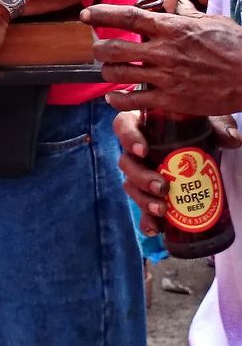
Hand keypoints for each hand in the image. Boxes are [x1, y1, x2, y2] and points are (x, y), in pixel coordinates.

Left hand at [81, 3, 241, 115]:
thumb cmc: (235, 46)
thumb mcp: (212, 21)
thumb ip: (189, 13)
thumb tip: (179, 4)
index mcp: (172, 28)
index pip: (129, 16)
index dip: (103, 14)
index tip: (86, 14)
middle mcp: (163, 51)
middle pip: (115, 47)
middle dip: (99, 48)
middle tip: (96, 48)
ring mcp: (166, 76)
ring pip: (120, 74)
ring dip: (106, 72)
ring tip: (105, 71)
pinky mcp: (171, 99)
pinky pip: (134, 101)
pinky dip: (118, 100)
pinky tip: (113, 98)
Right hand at [115, 111, 241, 235]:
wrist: (200, 152)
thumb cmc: (195, 129)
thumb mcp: (207, 124)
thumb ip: (219, 126)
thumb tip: (233, 138)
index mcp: (142, 125)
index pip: (123, 126)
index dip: (128, 137)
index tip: (143, 150)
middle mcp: (136, 151)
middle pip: (126, 163)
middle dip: (141, 177)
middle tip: (162, 186)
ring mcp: (140, 175)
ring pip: (131, 187)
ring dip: (144, 200)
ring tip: (162, 209)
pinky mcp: (148, 196)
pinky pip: (141, 210)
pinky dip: (146, 221)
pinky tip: (156, 229)